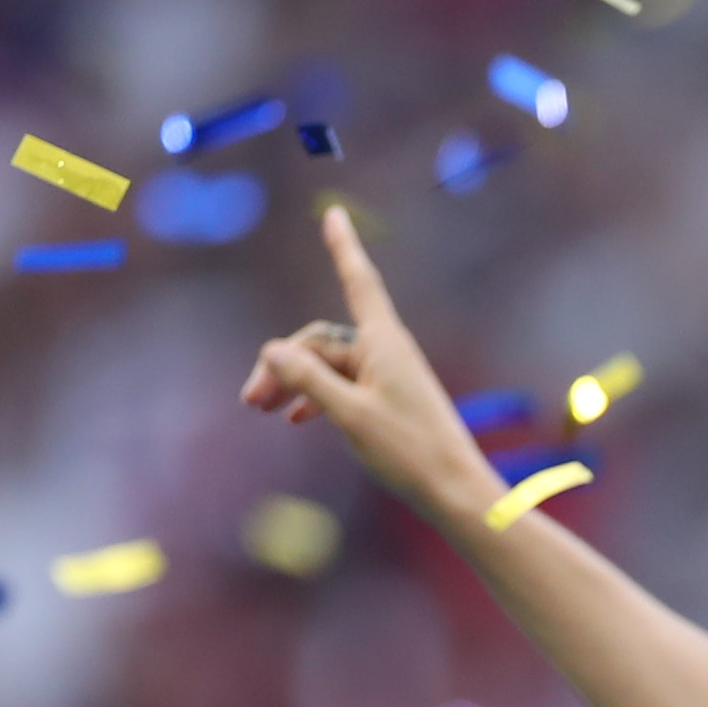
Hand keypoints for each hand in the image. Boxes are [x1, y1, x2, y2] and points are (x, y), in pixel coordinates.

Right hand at [240, 206, 511, 525]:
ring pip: (329, 367)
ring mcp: (389, 376)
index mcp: (383, 342)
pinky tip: (295, 420)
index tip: (334, 213)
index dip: (343, 248)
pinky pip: (344, 386)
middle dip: (283, 364)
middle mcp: (386, 351)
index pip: (357, 281)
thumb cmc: (410, 453)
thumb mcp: (349, 414)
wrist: (456, 493)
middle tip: (250, 403)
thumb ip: (309, 379)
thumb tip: (272, 349)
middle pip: (321, 341)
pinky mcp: (390, 400)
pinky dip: (318, 398)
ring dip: (295, 384)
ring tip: (263, 410)